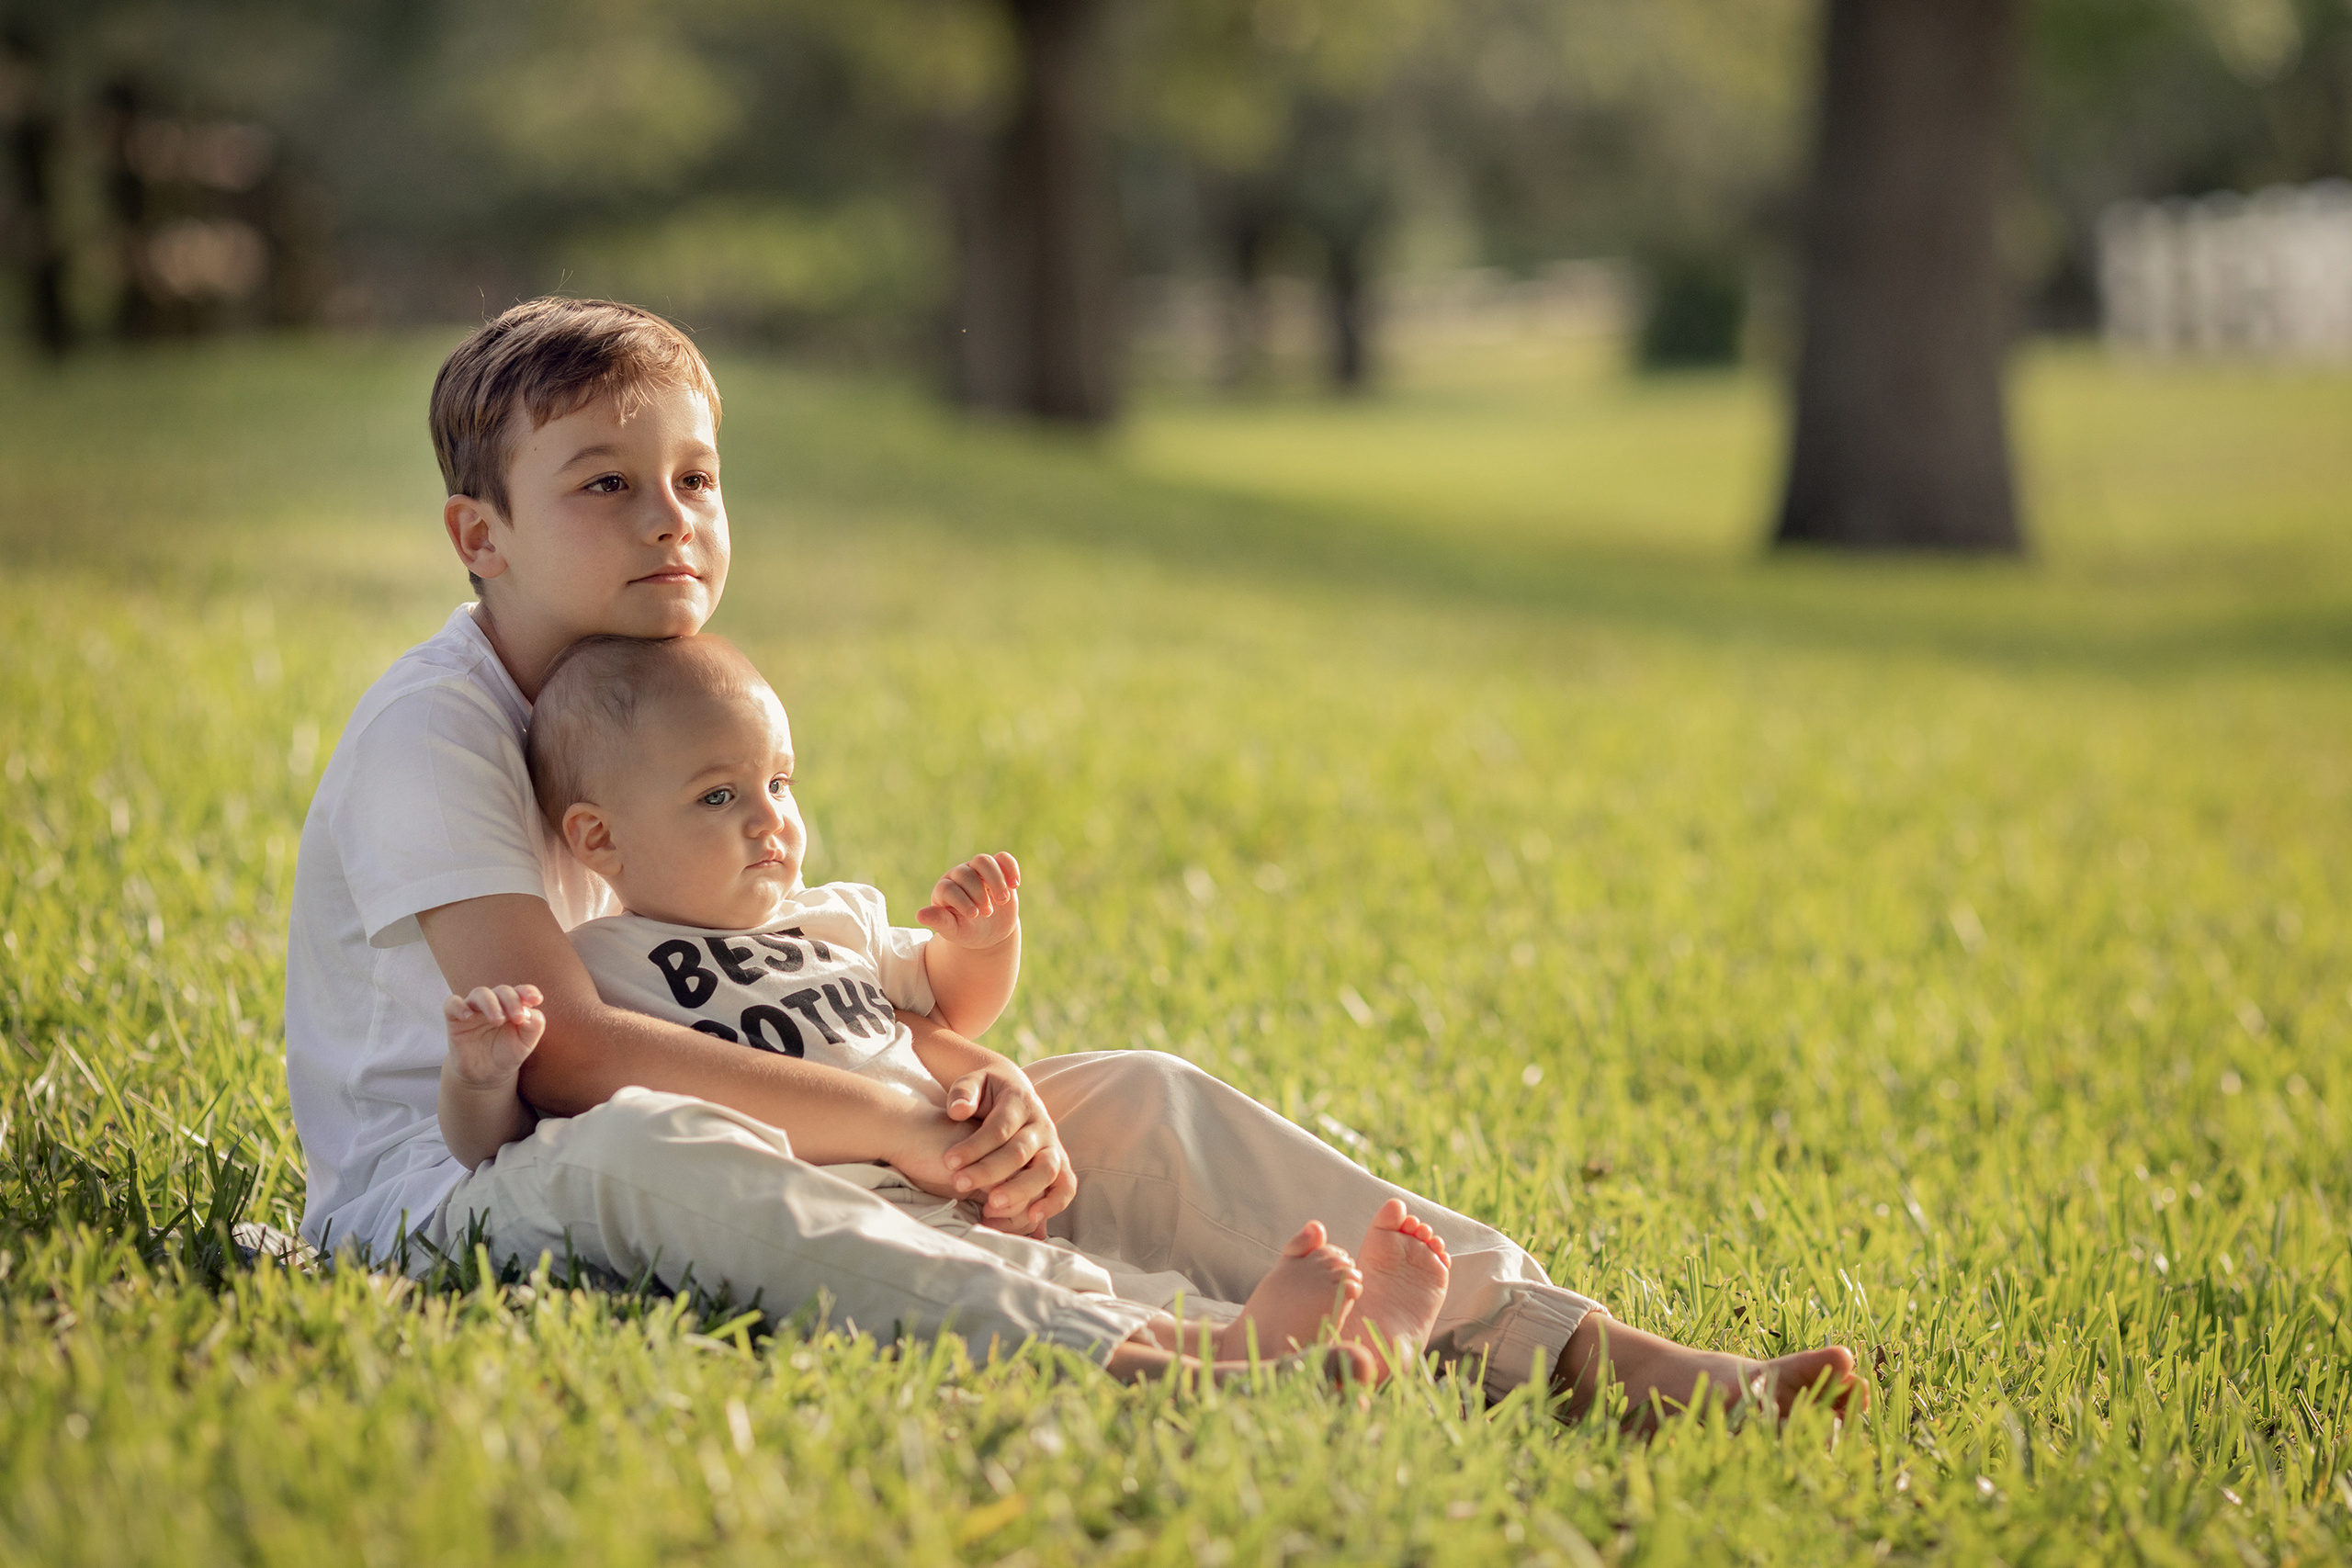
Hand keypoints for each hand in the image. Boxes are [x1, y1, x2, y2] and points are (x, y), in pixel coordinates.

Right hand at [443, 984, 544, 1088]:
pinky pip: (452, 1004)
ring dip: (491, 1003)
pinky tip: (467, 1016)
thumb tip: (529, 1011)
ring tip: (497, 1020)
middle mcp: (494, 1004)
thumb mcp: (526, 1043)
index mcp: (513, 1006)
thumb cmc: (507, 1054)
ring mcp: (474, 1009)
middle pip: (502, 990)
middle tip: (518, 1018)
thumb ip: (534, 1025)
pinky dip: (459, 1006)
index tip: (536, 1000)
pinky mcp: (455, 1019)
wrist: (485, 1075)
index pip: (521, 991)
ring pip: (480, 993)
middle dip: (511, 1000)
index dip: (528, 991)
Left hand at [916, 852, 1020, 949]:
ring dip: (995, 880)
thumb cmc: (967, 932)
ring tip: (1002, 900)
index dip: (961, 900)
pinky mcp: (999, 870)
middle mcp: (959, 876)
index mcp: (944, 890)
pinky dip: (1011, 869)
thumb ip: (939, 922)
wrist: (990, 932)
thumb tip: (920, 915)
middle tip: (987, 913)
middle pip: (966, 873)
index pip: (948, 888)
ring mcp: (978, 871)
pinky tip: (1015, 885)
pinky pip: (1004, 859)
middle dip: (978, 894)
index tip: (974, 915)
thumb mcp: (953, 931)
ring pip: (983, 861)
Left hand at [941, 1060, 1075, 1234]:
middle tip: (960, 1184)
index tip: (948, 1161)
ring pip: (1046, 1170)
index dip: (974, 1146)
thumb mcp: (972, 1082)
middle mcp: (1040, 1124)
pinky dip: (1054, 1204)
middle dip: (989, 1171)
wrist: (1011, 1089)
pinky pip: (1066, 1185)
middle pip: (1020, 1151)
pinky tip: (1031, 1219)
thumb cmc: (985, 1091)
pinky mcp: (1058, 1163)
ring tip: (990, 1206)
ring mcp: (1053, 1145)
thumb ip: (964, 1093)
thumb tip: (959, 1110)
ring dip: (1020, 1190)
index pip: (999, 1127)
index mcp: (1019, 1101)